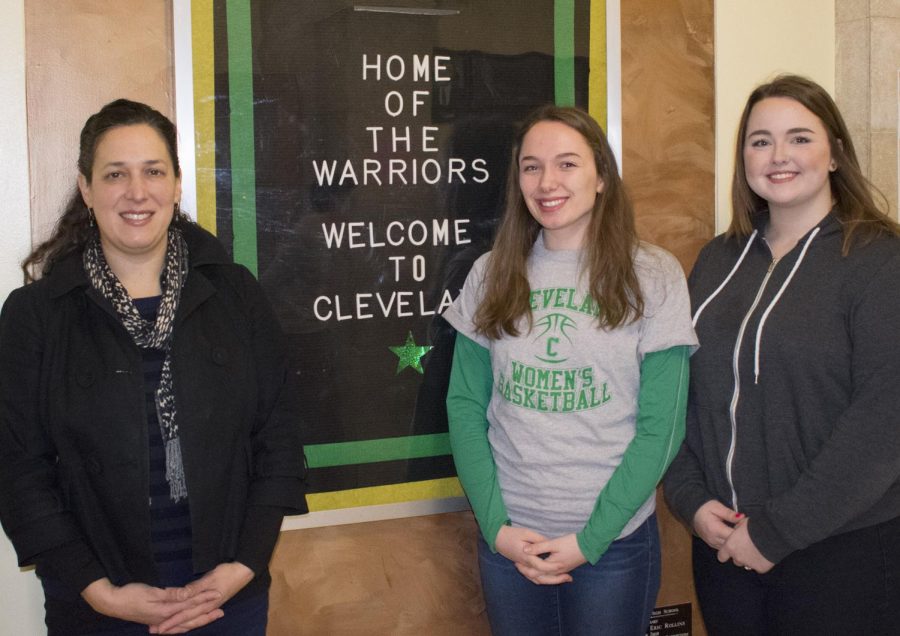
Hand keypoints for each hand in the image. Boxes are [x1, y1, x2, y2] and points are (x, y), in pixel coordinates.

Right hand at [81, 578, 220, 625]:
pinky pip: (174, 625)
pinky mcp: (155, 620)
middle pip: (189, 619)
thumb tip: (188, 595)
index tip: (218, 594)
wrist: (111, 603)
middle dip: (206, 615)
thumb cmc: (130, 594)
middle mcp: (165, 619)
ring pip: (182, 624)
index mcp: (166, 611)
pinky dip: (183, 625)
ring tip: (209, 617)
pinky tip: (186, 624)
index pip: (190, 604)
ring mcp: (159, 621)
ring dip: (197, 621)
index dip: (204, 599)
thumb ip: (171, 595)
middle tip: (221, 612)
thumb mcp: (151, 592)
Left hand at [151, 562, 254, 633]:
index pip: (185, 615)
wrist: (244, 571)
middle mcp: (207, 608)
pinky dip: (188, 619)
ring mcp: (210, 606)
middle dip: (172, 627)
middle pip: (187, 621)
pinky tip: (184, 620)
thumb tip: (181, 596)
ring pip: (192, 620)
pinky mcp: (212, 602)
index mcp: (206, 603)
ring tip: (167, 628)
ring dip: (179, 624)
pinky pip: (197, 615)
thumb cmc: (227, 573)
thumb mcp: (211, 578)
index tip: (159, 628)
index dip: (172, 622)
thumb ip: (196, 588)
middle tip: (157, 631)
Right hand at [493, 526, 571, 584]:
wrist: (497, 538)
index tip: (563, 566)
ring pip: (537, 580)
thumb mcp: (526, 533)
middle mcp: (525, 565)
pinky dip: (543, 579)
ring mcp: (523, 567)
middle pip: (541, 578)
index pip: (541, 566)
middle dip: (556, 579)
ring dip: (551, 581)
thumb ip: (538, 540)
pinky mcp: (523, 566)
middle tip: (569, 577)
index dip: (553, 567)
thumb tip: (550, 545)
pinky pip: (533, 577)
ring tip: (563, 579)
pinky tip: (551, 577)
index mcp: (526, 557)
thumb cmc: (512, 534)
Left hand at [519, 533, 584, 583]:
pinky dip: (543, 574)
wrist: (589, 546)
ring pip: (545, 578)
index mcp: (552, 566)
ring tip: (526, 569)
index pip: (533, 571)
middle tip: (518, 566)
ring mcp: (562, 571)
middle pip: (538, 578)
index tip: (515, 561)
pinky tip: (541, 569)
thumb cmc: (572, 543)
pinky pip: (552, 576)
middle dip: (527, 573)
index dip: (523, 567)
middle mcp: (556, 572)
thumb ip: (539, 547)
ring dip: (535, 575)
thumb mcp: (554, 543)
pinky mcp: (565, 569)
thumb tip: (524, 549)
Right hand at [693, 500, 742, 549]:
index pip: (733, 536)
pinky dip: (729, 545)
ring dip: (734, 543)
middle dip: (740, 539)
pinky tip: (732, 538)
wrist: (692, 512)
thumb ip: (729, 514)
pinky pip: (724, 548)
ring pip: (728, 549)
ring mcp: (712, 543)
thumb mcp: (717, 507)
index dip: (742, 532)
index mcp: (715, 529)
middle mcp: (713, 539)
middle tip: (743, 529)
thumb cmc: (705, 508)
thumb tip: (742, 517)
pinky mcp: (712, 545)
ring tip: (737, 533)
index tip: (745, 526)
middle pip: (732, 545)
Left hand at [717, 518, 774, 573]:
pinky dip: (761, 563)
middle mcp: (737, 557)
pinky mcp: (760, 568)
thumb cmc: (756, 526)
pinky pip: (759, 567)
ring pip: (747, 564)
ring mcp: (749, 564)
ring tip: (757, 550)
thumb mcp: (741, 523)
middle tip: (748, 547)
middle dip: (740, 556)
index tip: (729, 551)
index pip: (721, 556)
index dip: (725, 554)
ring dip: (750, 559)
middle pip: (735, 560)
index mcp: (730, 546)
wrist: (772, 534)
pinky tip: (765, 555)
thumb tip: (735, 531)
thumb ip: (736, 530)